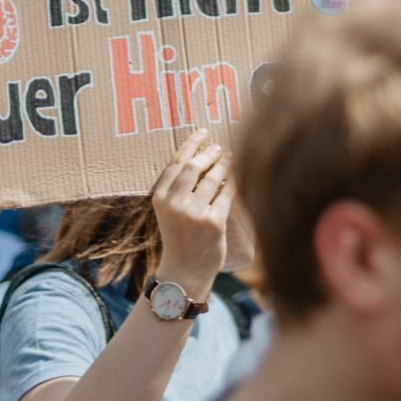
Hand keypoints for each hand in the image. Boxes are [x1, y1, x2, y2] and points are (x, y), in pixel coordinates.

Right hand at [150, 130, 232, 299]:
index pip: (176, 162)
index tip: (203, 131)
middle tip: (220, 147)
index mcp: (160, 198)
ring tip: (232, 157)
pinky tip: (240, 175)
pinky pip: (228, 194)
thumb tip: (201, 155)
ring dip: (225, 164)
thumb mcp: (169, 211)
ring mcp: (193, 213)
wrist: (184, 269)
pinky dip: (235, 182)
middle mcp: (174, 204)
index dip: (191, 143)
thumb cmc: (180, 237)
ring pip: (214, 178)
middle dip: (210, 152)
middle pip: (195, 166)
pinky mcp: (213, 222)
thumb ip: (177, 187)